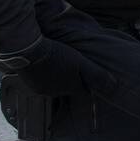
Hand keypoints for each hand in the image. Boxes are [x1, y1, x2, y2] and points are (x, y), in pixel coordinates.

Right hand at [0, 35, 114, 97]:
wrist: (26, 48)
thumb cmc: (56, 53)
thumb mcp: (81, 62)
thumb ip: (97, 75)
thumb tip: (113, 86)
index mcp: (68, 88)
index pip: (83, 89)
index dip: (87, 80)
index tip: (87, 71)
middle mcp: (53, 92)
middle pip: (67, 86)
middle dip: (72, 77)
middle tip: (72, 63)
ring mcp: (38, 88)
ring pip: (53, 83)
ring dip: (57, 74)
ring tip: (58, 60)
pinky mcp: (27, 81)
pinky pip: (40, 79)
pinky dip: (44, 72)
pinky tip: (45, 62)